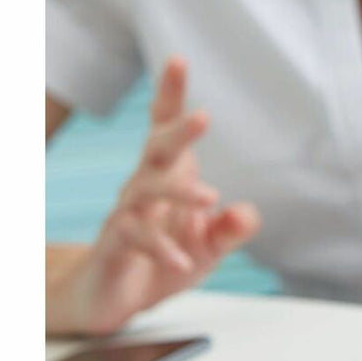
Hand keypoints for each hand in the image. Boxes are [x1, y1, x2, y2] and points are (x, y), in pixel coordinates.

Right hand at [47, 57, 260, 334]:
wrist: (111, 300)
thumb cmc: (159, 264)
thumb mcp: (205, 250)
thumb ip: (227, 232)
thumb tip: (249, 213)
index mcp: (166, 180)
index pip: (165, 132)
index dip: (170, 96)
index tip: (178, 60)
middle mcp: (143, 190)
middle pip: (154, 149)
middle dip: (177, 131)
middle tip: (203, 117)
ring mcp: (126, 216)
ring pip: (145, 190)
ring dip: (178, 191)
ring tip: (209, 198)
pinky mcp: (114, 246)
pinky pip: (134, 238)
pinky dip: (161, 249)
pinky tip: (181, 262)